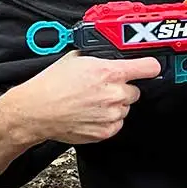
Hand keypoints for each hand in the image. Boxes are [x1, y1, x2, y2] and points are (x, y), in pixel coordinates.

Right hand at [2, 51, 161, 144]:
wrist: (36, 110)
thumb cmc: (52, 85)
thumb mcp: (76, 58)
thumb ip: (99, 58)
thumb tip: (110, 56)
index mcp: (110, 72)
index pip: (149, 67)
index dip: (149, 67)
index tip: (150, 68)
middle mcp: (115, 94)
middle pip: (135, 91)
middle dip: (122, 89)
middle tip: (102, 88)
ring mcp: (111, 115)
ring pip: (125, 108)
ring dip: (114, 105)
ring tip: (92, 102)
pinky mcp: (105, 132)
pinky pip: (116, 124)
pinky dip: (107, 120)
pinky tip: (90, 114)